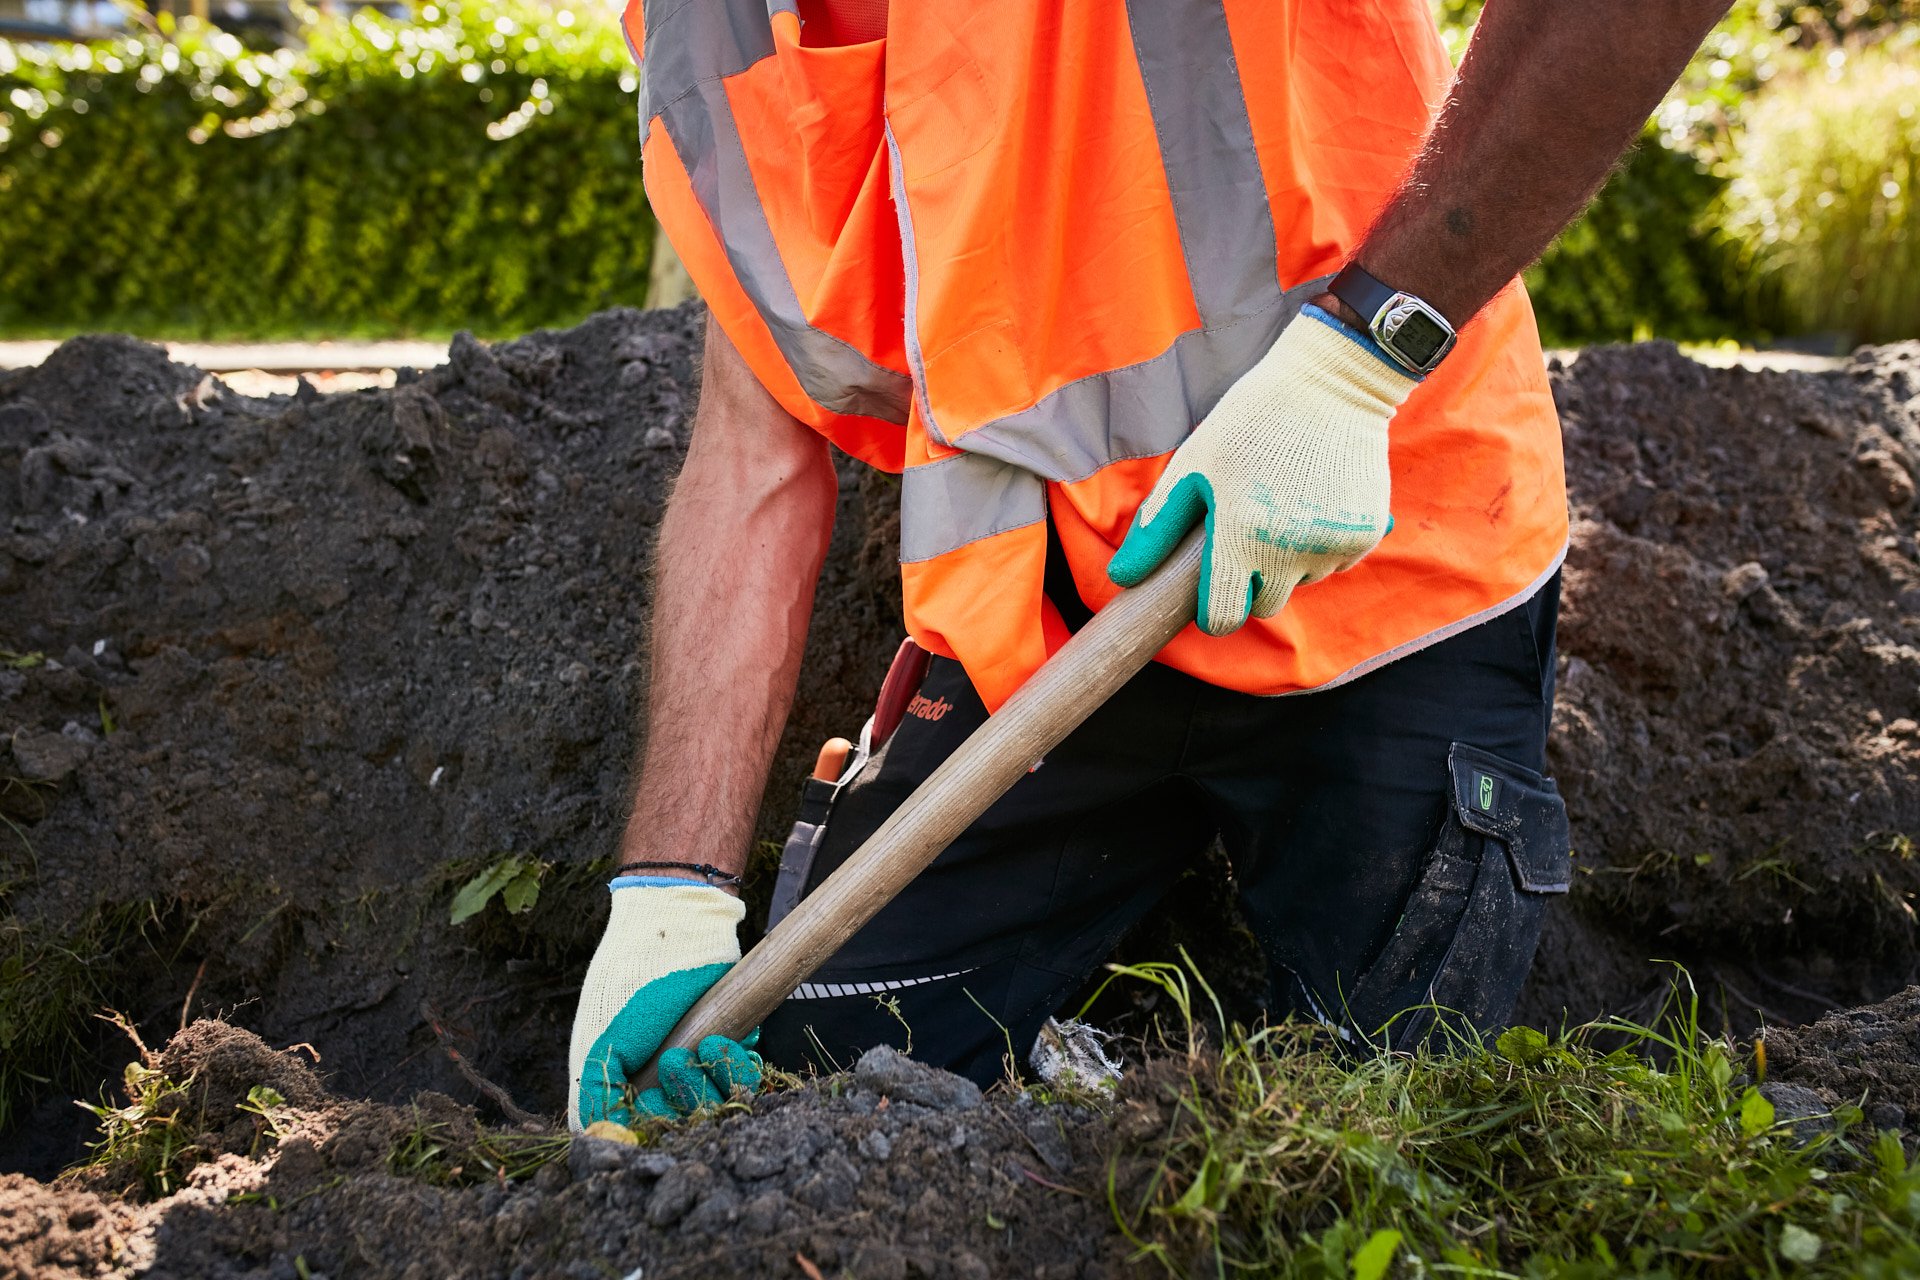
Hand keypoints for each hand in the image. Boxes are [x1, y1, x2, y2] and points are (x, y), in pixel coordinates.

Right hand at [567, 880, 760, 1130]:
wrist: (677, 929)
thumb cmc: (632, 983)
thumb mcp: (604, 1041)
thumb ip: (598, 1093)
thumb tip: (604, 1138)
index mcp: (629, 1082)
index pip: (648, 1131)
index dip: (658, 1124)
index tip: (657, 1102)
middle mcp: (666, 1077)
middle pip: (692, 1120)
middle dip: (692, 1097)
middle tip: (682, 1058)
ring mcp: (700, 1059)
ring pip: (725, 1100)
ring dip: (723, 1079)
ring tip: (713, 1044)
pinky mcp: (732, 1041)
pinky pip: (749, 1072)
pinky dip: (744, 1061)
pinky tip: (732, 1036)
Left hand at [1107, 309, 1415, 634]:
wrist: (1331, 385)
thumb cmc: (1250, 422)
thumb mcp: (1193, 467)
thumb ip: (1156, 527)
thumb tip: (1122, 577)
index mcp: (1240, 536)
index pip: (1222, 618)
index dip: (1212, 611)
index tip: (1211, 590)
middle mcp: (1290, 550)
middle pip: (1264, 607)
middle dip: (1252, 583)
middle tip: (1248, 533)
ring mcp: (1332, 545)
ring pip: (1300, 584)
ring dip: (1289, 562)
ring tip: (1284, 506)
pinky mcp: (1364, 536)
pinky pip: (1335, 564)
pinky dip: (1322, 545)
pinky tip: (1315, 502)